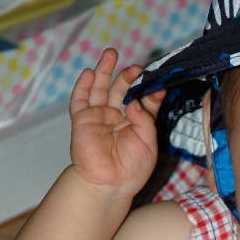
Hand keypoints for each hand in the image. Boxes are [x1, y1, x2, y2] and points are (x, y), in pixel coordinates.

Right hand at [69, 48, 164, 195]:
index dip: (150, 90)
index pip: (144, 100)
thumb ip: (145, 119)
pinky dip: (84, 85)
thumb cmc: (132, 169)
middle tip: (136, 67)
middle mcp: (118, 117)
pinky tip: (90, 73)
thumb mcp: (148, 143)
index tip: (158, 81)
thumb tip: (136, 101)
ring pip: (101, 89)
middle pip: (122, 90)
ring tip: (111, 54)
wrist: (110, 185)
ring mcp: (99, 117)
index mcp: (137, 122)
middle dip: (129, 77)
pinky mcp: (82, 120)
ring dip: (105, 71)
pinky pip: (81, 99)